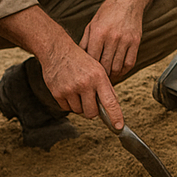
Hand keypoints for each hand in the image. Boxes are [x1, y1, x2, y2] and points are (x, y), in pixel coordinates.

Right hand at [0, 4, 124, 128]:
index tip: (119, 127)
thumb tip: (113, 107)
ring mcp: (70, 89)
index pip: (110, 102)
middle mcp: (85, 84)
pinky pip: (67, 108)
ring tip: (78, 92)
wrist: (57, 50)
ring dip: (80, 107)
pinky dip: (70, 104)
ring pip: (79, 112)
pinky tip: (69, 91)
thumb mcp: (98, 69)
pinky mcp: (57, 92)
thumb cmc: (81, 61)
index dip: (115, 116)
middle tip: (90, 100)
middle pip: (92, 113)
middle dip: (93, 111)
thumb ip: (106, 88)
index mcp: (98, 78)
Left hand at [79, 0, 160, 79]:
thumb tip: (80, 61)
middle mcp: (112, 37)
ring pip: (118, 66)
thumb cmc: (106, 14)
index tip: (89, 76)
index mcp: (98, 33)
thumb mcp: (91, 25)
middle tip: (98, 81)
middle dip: (102, 75)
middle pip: (106, 65)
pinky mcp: (135, 42)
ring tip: (108, 78)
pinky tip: (119, 71)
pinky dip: (124, 70)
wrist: (127, 1)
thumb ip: (85, 43)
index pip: (93, 59)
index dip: (91, 70)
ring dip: (113, 75)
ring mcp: (125, 40)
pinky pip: (130, 62)